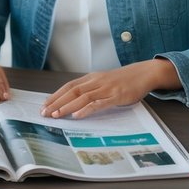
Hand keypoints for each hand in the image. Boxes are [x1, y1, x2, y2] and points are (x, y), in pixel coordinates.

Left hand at [41, 59, 178, 117]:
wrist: (144, 73)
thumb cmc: (123, 80)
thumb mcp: (103, 81)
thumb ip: (90, 89)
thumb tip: (73, 100)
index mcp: (91, 78)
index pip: (68, 86)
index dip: (55, 95)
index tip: (44, 105)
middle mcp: (96, 81)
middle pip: (72, 91)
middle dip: (56, 102)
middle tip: (44, 112)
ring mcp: (106, 89)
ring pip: (82, 97)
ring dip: (68, 106)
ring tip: (56, 115)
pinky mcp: (116, 96)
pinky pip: (99, 103)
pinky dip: (87, 109)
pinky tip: (78, 115)